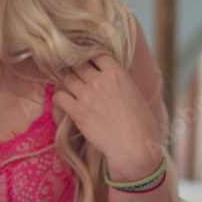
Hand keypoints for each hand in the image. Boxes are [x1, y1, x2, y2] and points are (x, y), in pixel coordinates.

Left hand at [53, 54, 163, 181]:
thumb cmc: (142, 124)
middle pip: (79, 65)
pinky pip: (59, 96)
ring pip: (68, 78)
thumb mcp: (135, 93)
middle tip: (79, 79)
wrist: (134, 148)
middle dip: (78, 70)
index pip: (97, 53)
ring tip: (73, 91)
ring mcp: (87, 95)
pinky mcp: (77, 112)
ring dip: (70, 83)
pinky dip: (60, 98)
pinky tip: (65, 102)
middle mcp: (100, 81)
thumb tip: (107, 76)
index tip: (89, 63)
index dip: (91, 58)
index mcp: (117, 73)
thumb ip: (119, 81)